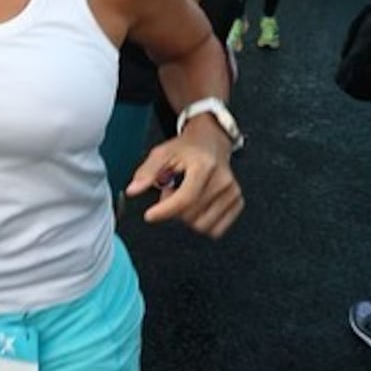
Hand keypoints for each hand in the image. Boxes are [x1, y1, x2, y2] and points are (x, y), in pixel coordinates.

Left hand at [125, 120, 243, 237]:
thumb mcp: (161, 153)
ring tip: (184, 195)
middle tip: (171, 189)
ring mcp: (233, 192)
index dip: (165, 210)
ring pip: (202, 225)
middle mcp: (222, 180)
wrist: (210, 141)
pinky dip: (201, 221)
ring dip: (187, 216)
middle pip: (191, 214)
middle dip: (174, 207)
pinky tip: (196, 203)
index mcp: (204, 165)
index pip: (185, 198)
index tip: (149, 216)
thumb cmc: (185, 148)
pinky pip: (215, 229)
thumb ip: (146, 172)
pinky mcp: (237, 202)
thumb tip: (132, 191)